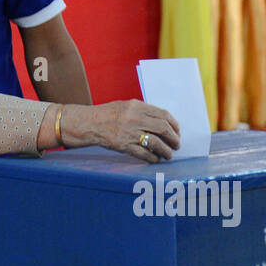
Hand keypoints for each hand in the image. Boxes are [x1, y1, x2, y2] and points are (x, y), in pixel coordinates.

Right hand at [63, 101, 180, 162]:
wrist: (88, 123)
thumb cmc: (108, 114)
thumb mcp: (127, 106)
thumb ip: (144, 111)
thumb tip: (163, 122)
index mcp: (137, 106)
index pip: (163, 115)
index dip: (174, 125)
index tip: (177, 131)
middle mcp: (134, 118)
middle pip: (162, 128)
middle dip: (173, 138)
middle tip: (176, 144)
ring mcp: (129, 133)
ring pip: (156, 143)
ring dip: (166, 151)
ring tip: (168, 154)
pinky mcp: (123, 145)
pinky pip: (144, 154)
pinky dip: (153, 158)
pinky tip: (156, 159)